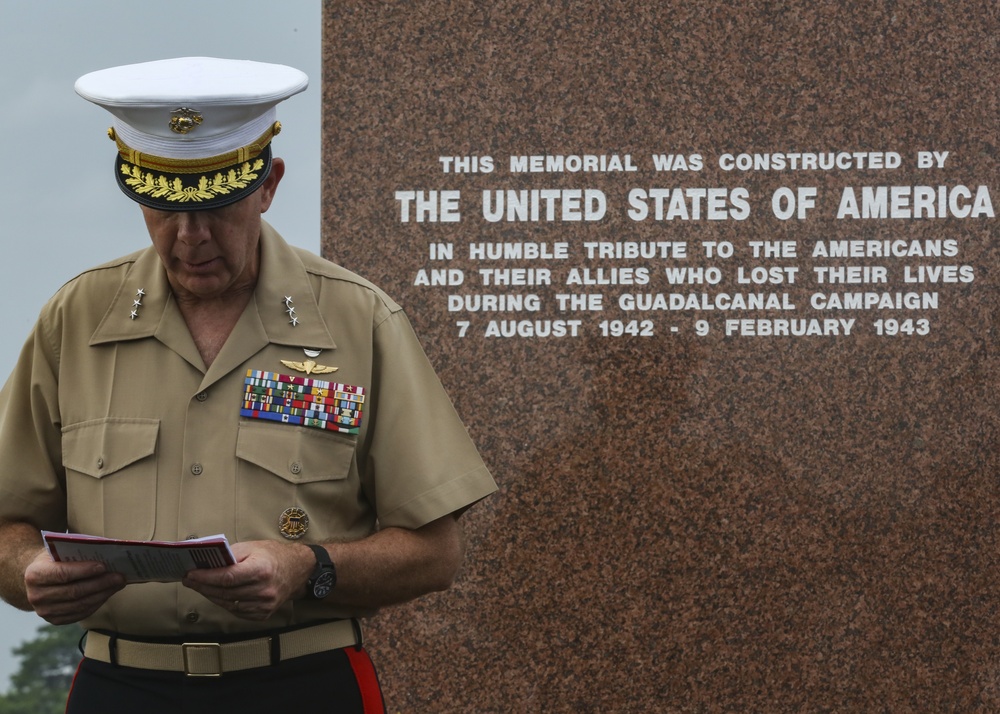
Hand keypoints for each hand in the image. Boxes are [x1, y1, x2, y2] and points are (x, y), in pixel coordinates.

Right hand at [24, 550, 126, 624]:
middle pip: (74, 591)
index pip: (62, 574)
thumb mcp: (59, 551)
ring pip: (80, 604)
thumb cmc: (54, 560)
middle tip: (119, 576)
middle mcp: (36, 596)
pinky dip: (97, 603)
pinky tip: (108, 593)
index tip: (103, 566)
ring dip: (103, 594)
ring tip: (118, 584)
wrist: (39, 578)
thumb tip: (107, 551)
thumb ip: (76, 551)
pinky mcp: (55, 620)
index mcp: (35, 574)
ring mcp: (45, 611)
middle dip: (100, 583)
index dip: (84, 571)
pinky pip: (81, 613)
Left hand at [181, 540, 313, 620]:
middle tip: (190, 580)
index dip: (205, 577)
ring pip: (228, 604)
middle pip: (224, 592)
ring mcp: (264, 605)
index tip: (190, 574)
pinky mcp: (263, 614)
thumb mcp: (252, 547)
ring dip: (211, 595)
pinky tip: (218, 595)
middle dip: (203, 586)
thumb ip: (229, 555)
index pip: (226, 577)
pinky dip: (225, 603)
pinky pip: (237, 611)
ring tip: (200, 586)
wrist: (298, 569)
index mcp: (260, 570)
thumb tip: (206, 562)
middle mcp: (263, 590)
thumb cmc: (274, 555)